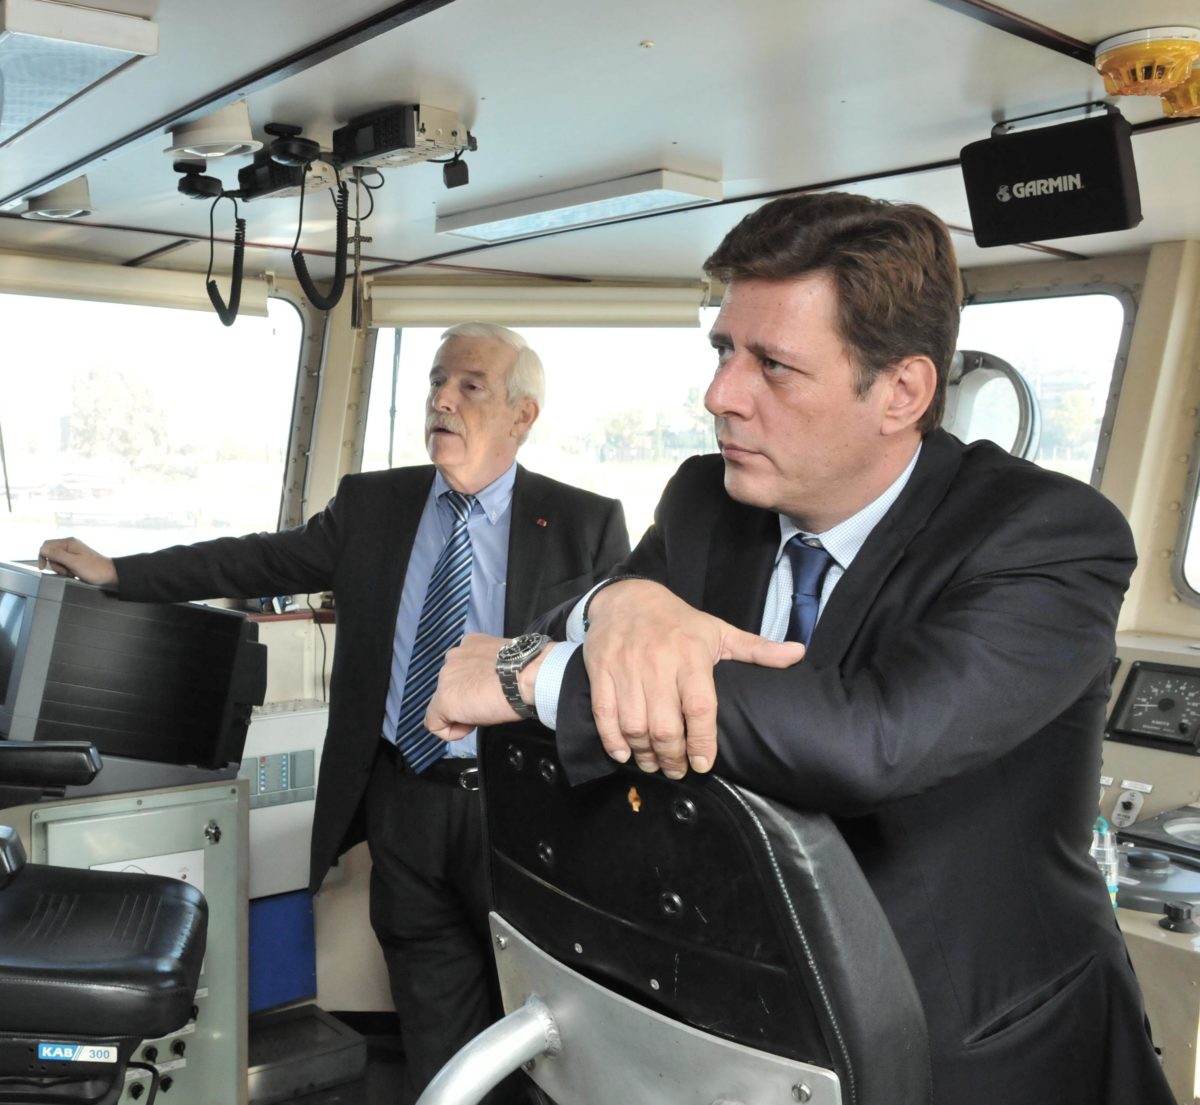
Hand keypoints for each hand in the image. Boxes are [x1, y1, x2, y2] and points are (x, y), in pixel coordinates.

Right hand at [38, 537, 117, 587]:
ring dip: (62, 569)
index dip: (42, 556)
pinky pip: (64, 565)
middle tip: (66, 570)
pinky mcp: (76, 559)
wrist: (110, 575)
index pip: (46, 545)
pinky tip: (74, 574)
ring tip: (72, 573)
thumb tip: (42, 549)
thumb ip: (57, 555)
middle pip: (51, 554)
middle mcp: (70, 545)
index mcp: (69, 542)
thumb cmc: (95, 569)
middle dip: (55, 565)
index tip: (43, 567)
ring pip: (57, 561)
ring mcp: (73, 552)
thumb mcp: (73, 562)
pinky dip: (66, 570)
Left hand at [425, 633, 555, 741]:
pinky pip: (435, 723)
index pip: (464, 669)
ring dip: (461, 710)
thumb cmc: (526, 669)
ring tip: (485, 711)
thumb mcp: (506, 662)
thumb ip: (493, 667)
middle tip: (491, 702)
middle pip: (452, 685)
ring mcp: (445, 678)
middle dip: (468, 697)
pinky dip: (450, 731)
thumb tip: (496, 682)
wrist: (527, 675)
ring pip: (444, 702)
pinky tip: (469, 728)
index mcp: (470, 644)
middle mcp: (453, 656)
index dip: (477, 685)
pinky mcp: (443, 700)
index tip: (492, 692)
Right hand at [582, 580, 804, 778]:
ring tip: (654, 764)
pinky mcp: (601, 671)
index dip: (703, 741)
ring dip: (644, 753)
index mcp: (691, 655)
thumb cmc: (678, 621)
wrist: (627, 597)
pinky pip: (605, 714)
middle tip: (678, 770)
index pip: (700, 708)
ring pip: (634, 725)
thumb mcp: (719, 630)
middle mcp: (658, 664)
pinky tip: (625, 754)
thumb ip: (757, 649)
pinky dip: (613, 740)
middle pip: (665, 725)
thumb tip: (798, 654)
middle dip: (672, 757)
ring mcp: (626, 668)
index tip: (704, 763)